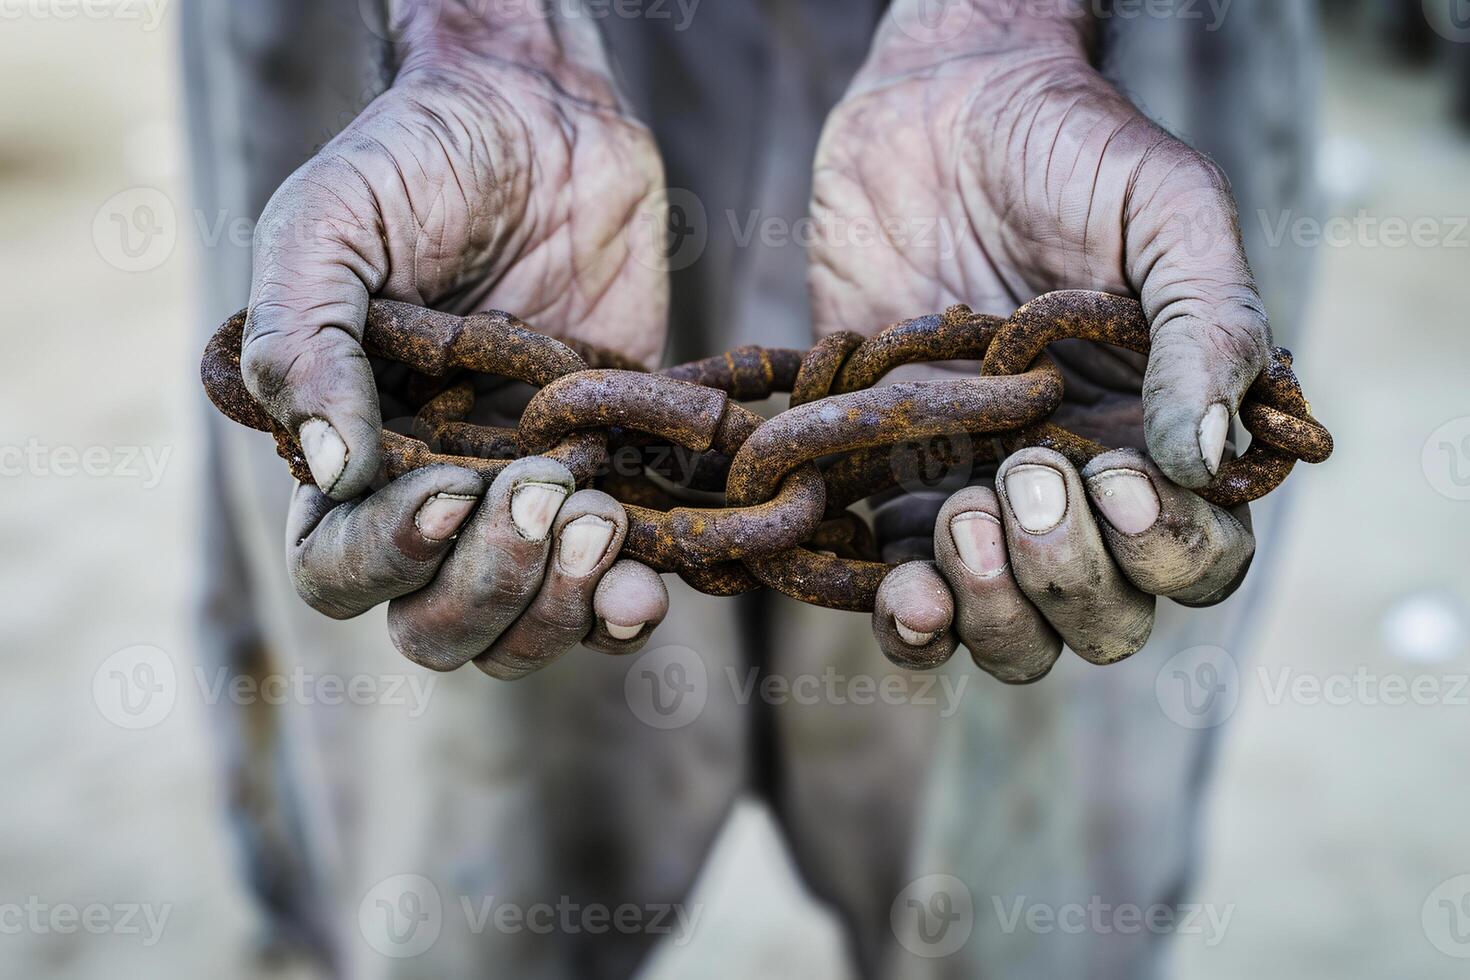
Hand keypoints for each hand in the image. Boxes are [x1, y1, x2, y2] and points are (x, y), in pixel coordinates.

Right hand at [241, 8, 668, 674]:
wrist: (544, 123)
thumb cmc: (416, 166)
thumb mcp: (326, 229)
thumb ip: (302, 341)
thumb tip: (332, 471)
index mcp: (344, 454)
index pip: (337, 569)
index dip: (387, 559)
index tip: (452, 489)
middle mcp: (432, 496)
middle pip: (435, 626)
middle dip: (487, 587)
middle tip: (541, 489)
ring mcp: (526, 499)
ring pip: (523, 629)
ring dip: (560, 606)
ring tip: (600, 521)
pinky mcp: (609, 478)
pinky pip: (616, 589)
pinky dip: (628, 605)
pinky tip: (645, 582)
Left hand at [811, 5, 1260, 680]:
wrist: (934, 114)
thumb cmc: (1070, 154)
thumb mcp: (1168, 216)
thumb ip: (1207, 328)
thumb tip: (1208, 458)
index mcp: (1167, 439)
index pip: (1199, 558)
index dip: (1167, 551)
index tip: (1116, 478)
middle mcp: (1080, 489)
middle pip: (1103, 620)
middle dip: (1067, 577)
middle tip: (1023, 476)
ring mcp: (982, 493)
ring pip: (1008, 633)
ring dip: (990, 612)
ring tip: (960, 519)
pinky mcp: (894, 484)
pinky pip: (904, 598)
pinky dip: (907, 617)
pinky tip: (902, 583)